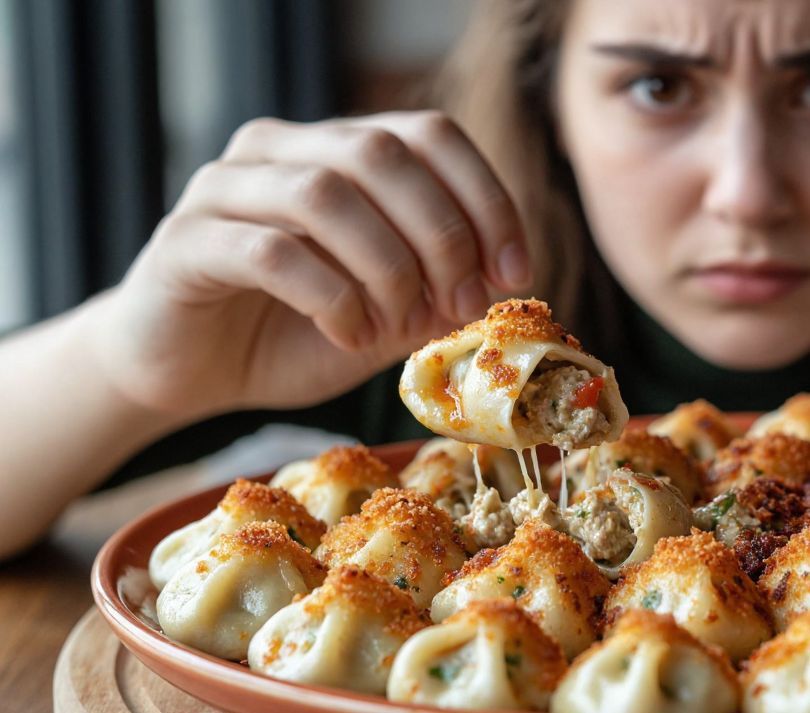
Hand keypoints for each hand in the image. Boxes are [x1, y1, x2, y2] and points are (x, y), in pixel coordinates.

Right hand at [90, 111, 531, 420]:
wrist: (189, 373)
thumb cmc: (293, 334)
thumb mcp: (387, 313)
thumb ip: (437, 289)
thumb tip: (500, 280)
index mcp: (338, 149)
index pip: (430, 133)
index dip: (486, 197)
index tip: (514, 270)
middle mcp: (281, 150)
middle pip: (382, 153)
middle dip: (442, 235)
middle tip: (458, 305)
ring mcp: (227, 188)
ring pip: (327, 196)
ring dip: (385, 269)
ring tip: (395, 328)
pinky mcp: (187, 240)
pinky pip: (272, 252)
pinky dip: (330, 298)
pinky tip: (347, 336)